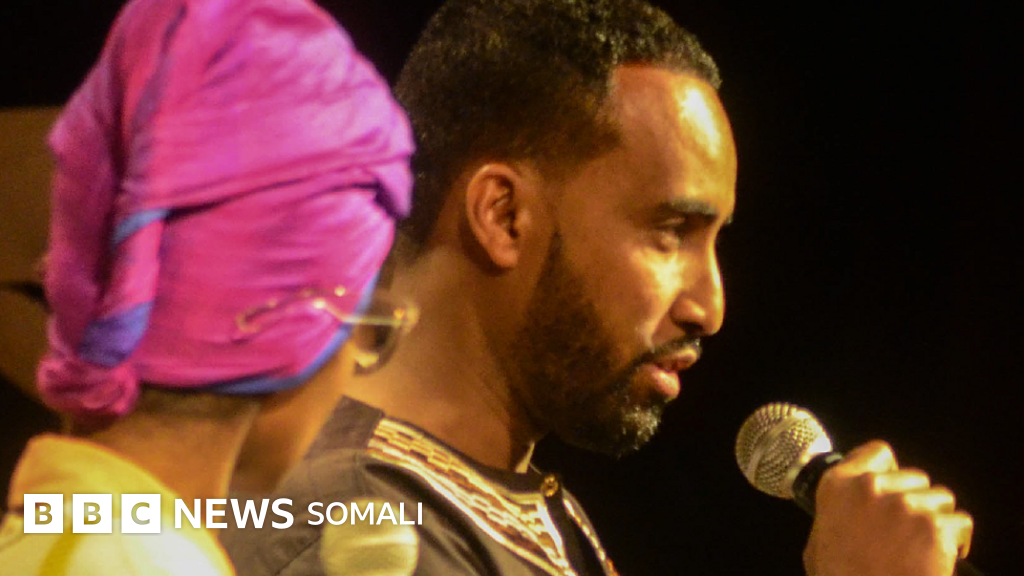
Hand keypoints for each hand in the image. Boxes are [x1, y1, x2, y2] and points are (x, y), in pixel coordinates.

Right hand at [803, 440, 972, 575]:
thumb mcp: (819, 540)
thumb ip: (837, 511)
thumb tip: (849, 503)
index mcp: (838, 486)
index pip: (877, 453)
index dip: (890, 470)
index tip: (893, 484)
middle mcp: (871, 487)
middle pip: (915, 477)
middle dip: (916, 500)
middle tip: (906, 531)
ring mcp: (905, 505)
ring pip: (940, 497)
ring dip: (936, 519)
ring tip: (922, 546)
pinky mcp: (934, 527)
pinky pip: (959, 522)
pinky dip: (955, 541)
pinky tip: (938, 557)